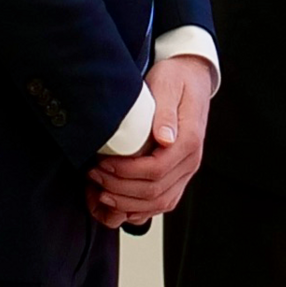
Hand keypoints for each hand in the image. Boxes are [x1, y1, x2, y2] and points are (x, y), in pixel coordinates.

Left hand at [85, 54, 213, 226]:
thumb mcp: (169, 85)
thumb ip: (165, 113)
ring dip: (126, 203)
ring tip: (100, 191)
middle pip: (154, 192)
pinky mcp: (178, 175)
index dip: (125, 173)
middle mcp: (190, 161)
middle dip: (119, 189)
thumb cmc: (177, 79)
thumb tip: (164, 139)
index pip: (155, 170)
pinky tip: (118, 203)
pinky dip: (139, 209)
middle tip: (93, 176)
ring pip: (159, 203)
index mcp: (189, 141)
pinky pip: (162, 202)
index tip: (101, 164)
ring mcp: (186, 171)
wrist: (192, 77)